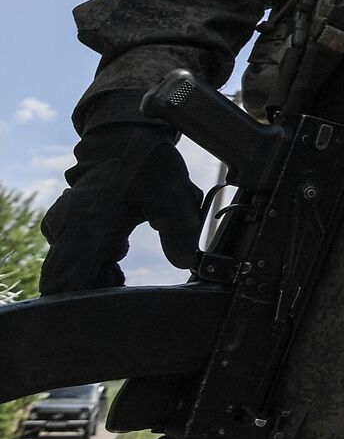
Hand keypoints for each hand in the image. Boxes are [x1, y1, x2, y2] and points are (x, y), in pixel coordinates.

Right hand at [39, 123, 203, 293]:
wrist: (126, 138)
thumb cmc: (148, 166)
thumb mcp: (173, 196)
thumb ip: (180, 232)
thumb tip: (185, 263)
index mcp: (84, 228)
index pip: (65, 283)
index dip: (85, 300)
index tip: (113, 299)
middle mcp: (65, 230)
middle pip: (69, 282)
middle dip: (97, 287)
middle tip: (125, 279)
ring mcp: (62, 227)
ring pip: (73, 270)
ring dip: (99, 273)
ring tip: (124, 255)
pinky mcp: (67, 225)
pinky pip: (75, 255)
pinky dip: (96, 260)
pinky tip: (118, 248)